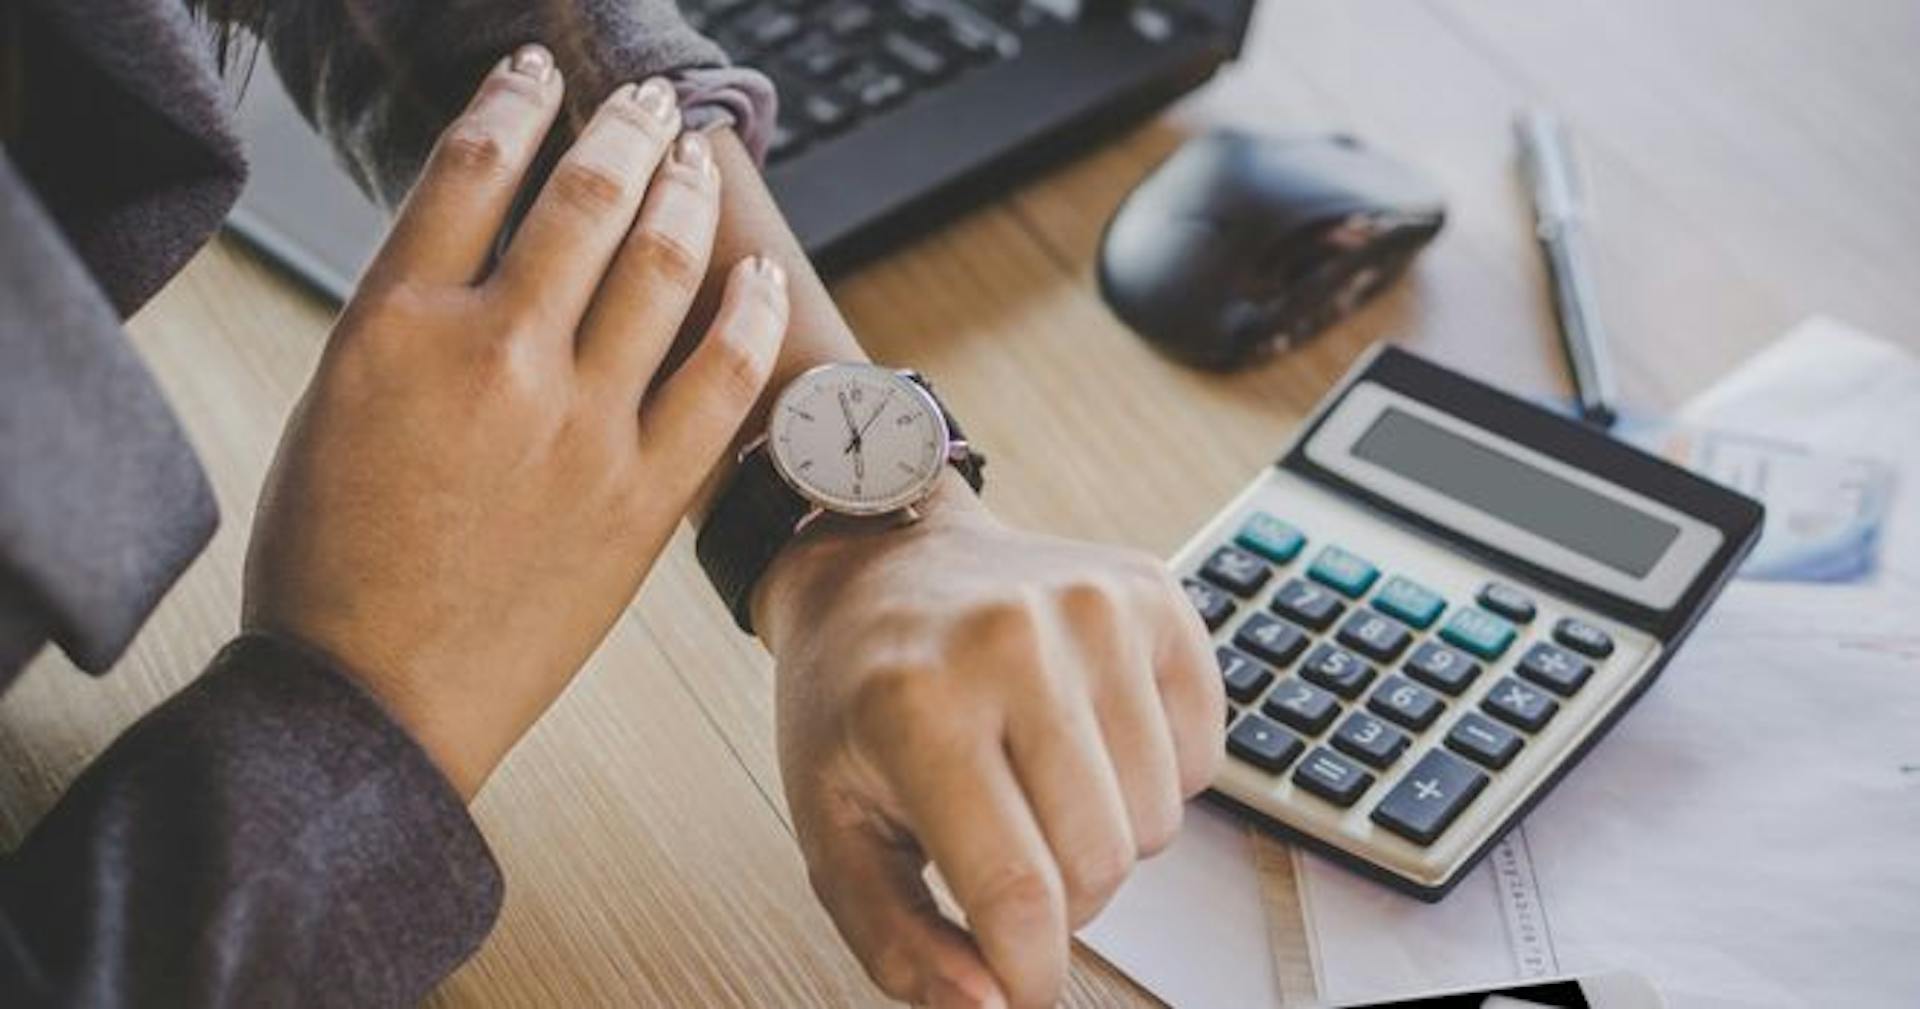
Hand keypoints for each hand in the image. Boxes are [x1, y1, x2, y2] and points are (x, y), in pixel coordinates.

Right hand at [242, 46, 787, 797]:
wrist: (369, 700)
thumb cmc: (331, 565)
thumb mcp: (331, 406)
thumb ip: (411, 319)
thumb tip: (489, 253)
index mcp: (395, 326)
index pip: (471, 167)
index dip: (513, 102)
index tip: (537, 78)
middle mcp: (495, 355)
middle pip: (582, 198)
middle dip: (619, 128)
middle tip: (639, 101)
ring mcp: (580, 424)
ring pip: (661, 266)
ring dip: (684, 193)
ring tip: (692, 156)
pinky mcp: (643, 494)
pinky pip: (722, 377)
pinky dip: (749, 313)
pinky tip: (757, 274)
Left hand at [756, 483, 1224, 1007]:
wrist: (882, 564)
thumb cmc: (853, 699)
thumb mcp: (834, 830)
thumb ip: (898, 943)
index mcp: (916, 703)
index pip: (1018, 894)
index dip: (1030, 973)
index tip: (1022, 986)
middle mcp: (1012, 641)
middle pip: (1101, 864)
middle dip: (1061, 900)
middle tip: (1006, 853)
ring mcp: (1094, 607)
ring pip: (1159, 822)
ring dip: (1106, 836)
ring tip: (1039, 785)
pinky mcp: (1153, 595)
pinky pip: (1203, 757)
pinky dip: (1154, 776)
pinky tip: (1086, 737)